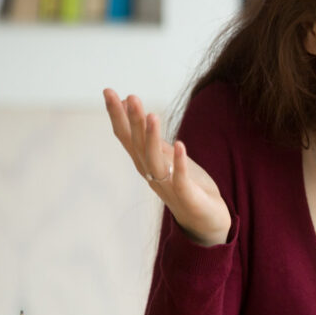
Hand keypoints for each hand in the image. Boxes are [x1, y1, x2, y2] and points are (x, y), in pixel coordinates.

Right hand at [103, 89, 231, 246]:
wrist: (207, 223)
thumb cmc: (187, 187)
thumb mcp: (167, 158)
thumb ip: (150, 137)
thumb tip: (132, 109)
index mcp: (146, 163)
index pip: (127, 137)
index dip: (118, 115)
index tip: (109, 91)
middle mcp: (152, 175)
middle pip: (138, 146)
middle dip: (133, 121)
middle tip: (130, 97)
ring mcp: (168, 187)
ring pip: (155, 161)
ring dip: (151, 138)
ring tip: (151, 115)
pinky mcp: (188, 197)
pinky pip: (181, 179)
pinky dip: (179, 162)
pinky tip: (179, 144)